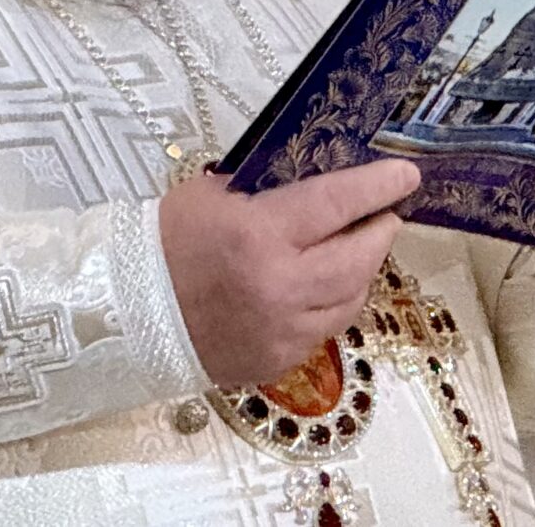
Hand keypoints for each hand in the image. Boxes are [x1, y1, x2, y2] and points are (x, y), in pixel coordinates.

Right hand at [158, 159, 418, 385]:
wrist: (128, 310)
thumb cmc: (165, 242)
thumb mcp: (210, 195)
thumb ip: (263, 187)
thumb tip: (309, 175)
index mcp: (260, 235)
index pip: (337, 204)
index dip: (376, 187)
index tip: (405, 175)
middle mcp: (281, 285)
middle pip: (358, 256)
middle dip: (380, 230)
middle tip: (386, 213)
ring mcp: (284, 329)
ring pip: (351, 298)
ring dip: (362, 269)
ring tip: (359, 248)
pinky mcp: (279, 359)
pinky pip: (325, 329)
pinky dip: (332, 303)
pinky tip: (325, 287)